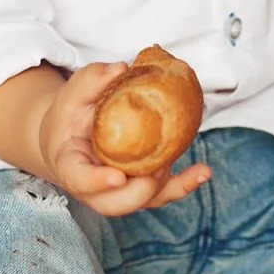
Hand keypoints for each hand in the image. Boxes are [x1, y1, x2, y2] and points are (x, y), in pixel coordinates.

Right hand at [34, 62, 210, 216]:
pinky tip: (204, 172)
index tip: (117, 177)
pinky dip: (185, 184)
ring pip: (142, 202)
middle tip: (158, 169)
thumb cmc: (70, 116)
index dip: (96, 182)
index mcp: (70, 164)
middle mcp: (93, 187)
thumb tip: (120, 68)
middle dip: (139, 192)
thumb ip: (92, 80)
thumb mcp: (73, 94)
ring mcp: (117, 190)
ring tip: (195, 170)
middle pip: (114, 204)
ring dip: (170, 188)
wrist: (71, 135)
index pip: (78, 179)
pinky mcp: (139, 187)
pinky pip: (162, 193)